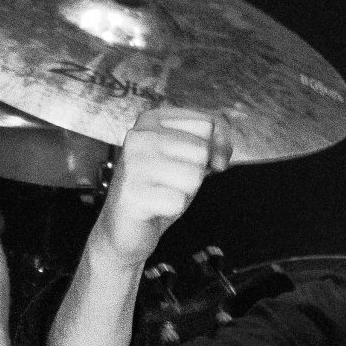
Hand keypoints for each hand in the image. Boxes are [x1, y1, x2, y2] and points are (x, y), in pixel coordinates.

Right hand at [89, 107, 232, 268]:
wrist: (124, 226)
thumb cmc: (160, 188)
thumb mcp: (190, 158)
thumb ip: (214, 145)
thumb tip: (220, 159)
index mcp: (152, 119)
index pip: (208, 124)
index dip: (213, 148)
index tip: (190, 161)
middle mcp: (140, 135)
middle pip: (202, 150)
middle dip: (195, 173)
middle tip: (170, 181)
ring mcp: (133, 163)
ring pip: (193, 176)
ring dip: (184, 192)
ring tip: (162, 192)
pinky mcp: (132, 192)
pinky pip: (178, 201)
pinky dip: (171, 209)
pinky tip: (154, 207)